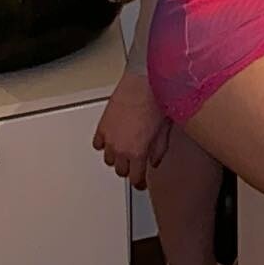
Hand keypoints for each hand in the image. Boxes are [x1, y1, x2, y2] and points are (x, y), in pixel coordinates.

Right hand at [93, 70, 171, 189]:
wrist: (145, 81)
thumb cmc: (158, 100)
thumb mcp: (165, 128)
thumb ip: (160, 148)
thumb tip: (155, 160)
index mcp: (137, 151)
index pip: (135, 177)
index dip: (139, 183)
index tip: (141, 183)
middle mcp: (120, 147)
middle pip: (120, 170)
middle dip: (129, 169)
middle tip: (136, 165)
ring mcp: (109, 136)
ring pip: (107, 158)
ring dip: (116, 157)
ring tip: (125, 151)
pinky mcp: (102, 124)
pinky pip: (98, 143)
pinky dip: (104, 144)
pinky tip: (111, 139)